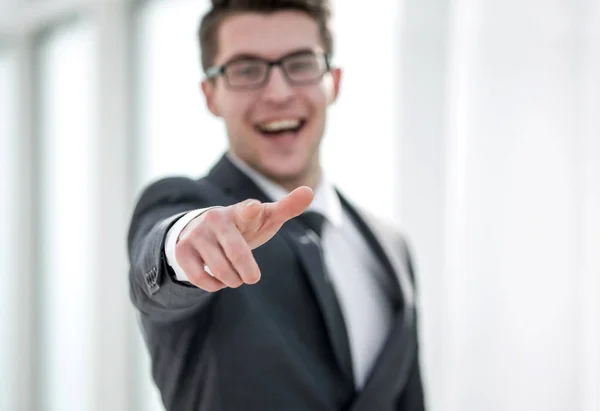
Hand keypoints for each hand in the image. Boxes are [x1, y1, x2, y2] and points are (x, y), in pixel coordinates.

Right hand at [175, 186, 313, 291]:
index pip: (248, 211)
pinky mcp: (182, 250)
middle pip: (237, 253)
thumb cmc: (244, 225)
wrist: (204, 228)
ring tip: (235, 276)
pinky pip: (200, 278)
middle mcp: (216, 218)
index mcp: (242, 211)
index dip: (252, 211)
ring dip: (232, 280)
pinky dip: (213, 285)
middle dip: (248, 272)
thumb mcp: (266, 217)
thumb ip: (287, 207)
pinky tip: (218, 279)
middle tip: (252, 277)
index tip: (255, 208)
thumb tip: (310, 192)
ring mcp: (197, 234)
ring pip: (220, 269)